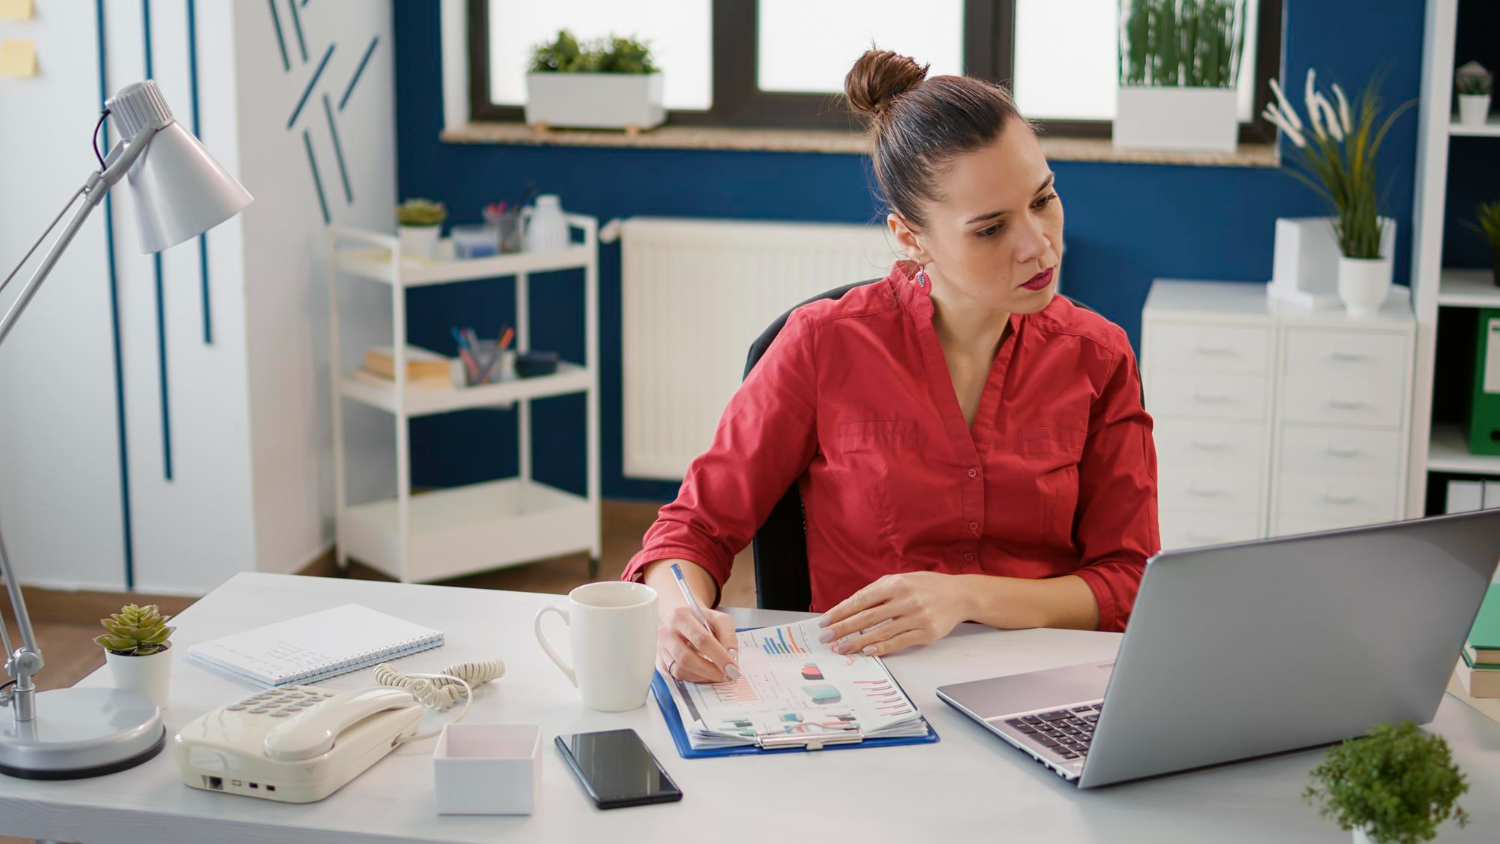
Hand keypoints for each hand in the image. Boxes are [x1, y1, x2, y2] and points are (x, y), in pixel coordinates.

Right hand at [657, 605, 739, 683]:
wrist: (684, 620)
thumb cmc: (702, 620)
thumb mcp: (719, 619)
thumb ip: (728, 636)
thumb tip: (731, 657)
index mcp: (681, 616)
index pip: (701, 639)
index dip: (719, 656)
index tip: (733, 668)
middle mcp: (666, 632)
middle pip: (686, 657)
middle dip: (709, 670)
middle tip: (725, 675)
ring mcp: (661, 648)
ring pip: (680, 669)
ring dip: (702, 676)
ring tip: (716, 674)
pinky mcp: (661, 661)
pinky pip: (677, 675)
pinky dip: (694, 677)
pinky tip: (705, 673)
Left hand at [816, 572, 971, 657]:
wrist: (960, 595)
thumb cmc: (927, 586)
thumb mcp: (902, 579)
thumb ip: (877, 591)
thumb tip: (849, 607)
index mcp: (896, 583)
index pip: (861, 599)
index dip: (841, 611)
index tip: (825, 621)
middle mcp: (906, 599)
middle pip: (867, 617)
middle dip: (843, 628)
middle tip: (826, 637)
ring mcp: (917, 617)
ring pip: (881, 632)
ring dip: (858, 642)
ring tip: (842, 648)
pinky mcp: (927, 633)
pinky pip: (899, 642)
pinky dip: (882, 648)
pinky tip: (868, 651)